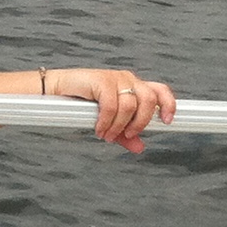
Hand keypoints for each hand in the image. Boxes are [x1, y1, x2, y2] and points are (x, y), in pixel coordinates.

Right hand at [45, 67, 175, 152]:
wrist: (57, 91)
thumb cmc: (83, 103)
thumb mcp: (109, 123)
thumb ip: (125, 134)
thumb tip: (139, 148)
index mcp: (134, 86)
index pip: (159, 90)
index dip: (168, 104)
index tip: (167, 121)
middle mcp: (128, 80)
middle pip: (149, 99)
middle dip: (141, 122)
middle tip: (128, 135)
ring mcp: (116, 78)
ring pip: (130, 105)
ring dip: (119, 126)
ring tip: (107, 135)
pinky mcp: (102, 80)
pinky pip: (111, 105)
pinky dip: (107, 121)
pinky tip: (100, 129)